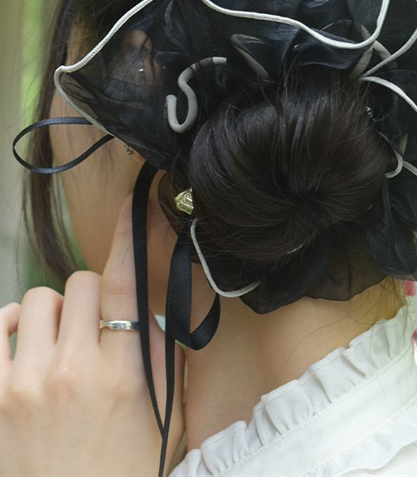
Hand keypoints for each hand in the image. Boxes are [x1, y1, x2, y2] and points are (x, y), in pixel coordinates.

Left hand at [0, 197, 183, 475]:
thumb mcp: (162, 424)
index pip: (127, 287)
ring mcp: (23, 384)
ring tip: (56, 339)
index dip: (131, 236)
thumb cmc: (120, 476)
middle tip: (95, 326)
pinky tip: (21, 343)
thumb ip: (164, 360)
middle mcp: (72, 372)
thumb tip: (150, 313)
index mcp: (122, 377)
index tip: (133, 205)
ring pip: (37, 299)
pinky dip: (9, 326)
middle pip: (82, 284)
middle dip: (92, 297)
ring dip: (52, 311)